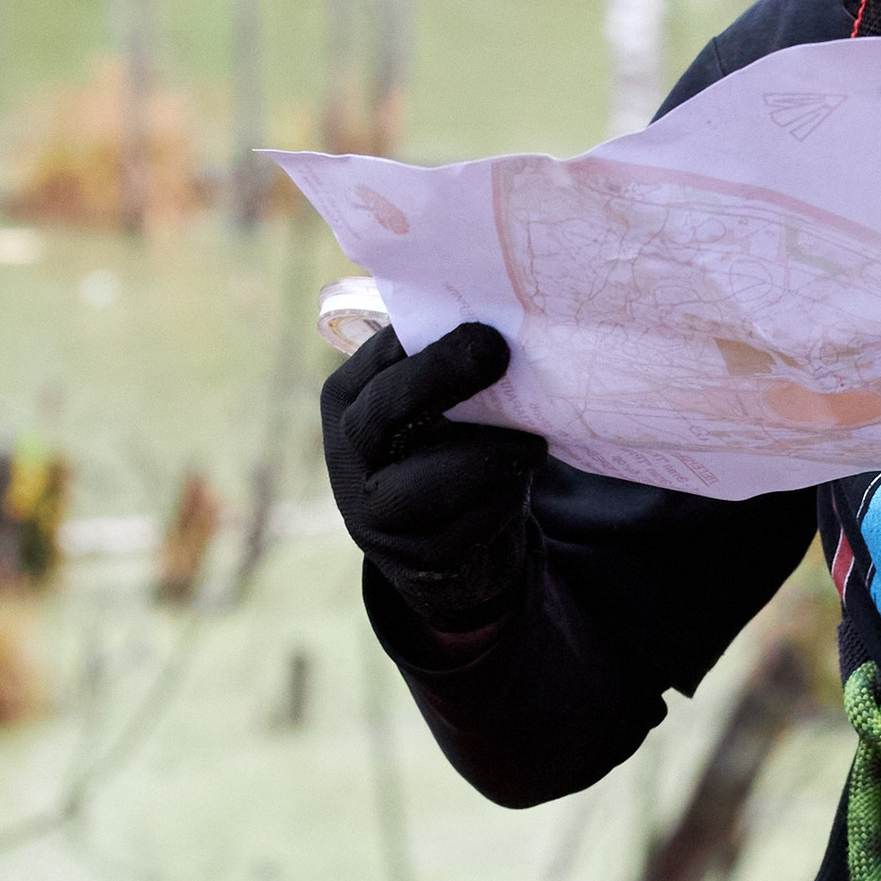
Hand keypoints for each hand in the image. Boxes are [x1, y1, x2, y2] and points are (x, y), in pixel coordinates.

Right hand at [321, 322, 545, 628]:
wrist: (452, 552)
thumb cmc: (449, 450)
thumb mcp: (435, 407)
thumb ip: (446, 368)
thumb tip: (502, 317)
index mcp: (347, 402)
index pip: (378, 362)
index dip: (428, 343)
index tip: (485, 326)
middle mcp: (348, 458)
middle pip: (384, 412)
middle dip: (442, 377)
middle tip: (499, 353)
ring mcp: (375, 517)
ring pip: (427, 482)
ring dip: (490, 456)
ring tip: (532, 441)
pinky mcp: (418, 562)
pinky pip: (465, 527)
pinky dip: (503, 501)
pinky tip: (520, 484)